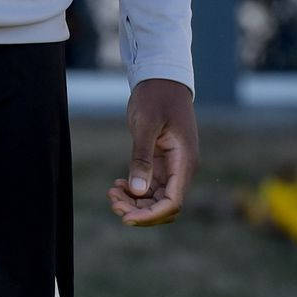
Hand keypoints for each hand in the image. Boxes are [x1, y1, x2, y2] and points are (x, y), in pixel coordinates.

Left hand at [107, 77, 197, 225]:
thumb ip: (142, 157)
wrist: (161, 79)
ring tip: (112, 193)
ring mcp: (172, 167)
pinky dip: (135, 191)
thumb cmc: (156, 97)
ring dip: (135, 202)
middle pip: (164, 206)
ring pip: (156, 199)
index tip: (126, 217)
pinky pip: (150, 187)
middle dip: (139, 210)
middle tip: (113, 201)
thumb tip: (138, 191)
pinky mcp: (161, 162)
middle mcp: (181, 168)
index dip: (150, 215)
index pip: (172, 202)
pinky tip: (118, 185)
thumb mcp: (146, 124)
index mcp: (184, 161)